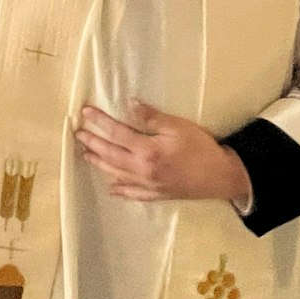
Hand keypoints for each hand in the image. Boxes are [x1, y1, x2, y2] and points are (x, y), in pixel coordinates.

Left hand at [75, 103, 251, 204]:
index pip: (116, 133)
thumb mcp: (178, 126)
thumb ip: (152, 117)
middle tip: (78, 134)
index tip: (85, 112)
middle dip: (93, 142)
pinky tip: (111, 188)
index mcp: (147, 150)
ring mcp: (147, 184)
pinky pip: (132, 193)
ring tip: (86, 155)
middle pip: (110, 155)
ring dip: (99, 163)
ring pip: (116, 174)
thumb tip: (129, 104)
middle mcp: (141, 169)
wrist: (221, 177)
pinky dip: (120, 190)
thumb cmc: (201, 148)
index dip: (99, 121)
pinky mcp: (156, 194)